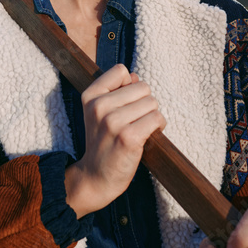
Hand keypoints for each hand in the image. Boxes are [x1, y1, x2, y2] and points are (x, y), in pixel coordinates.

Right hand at [64, 63, 165, 217]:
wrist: (96, 177)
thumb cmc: (103, 142)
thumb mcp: (99, 112)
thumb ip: (116, 91)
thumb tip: (135, 77)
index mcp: (90, 96)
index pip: (120, 71)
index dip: (128, 86)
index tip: (123, 104)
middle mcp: (99, 107)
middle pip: (142, 87)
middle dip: (144, 103)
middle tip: (133, 121)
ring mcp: (113, 122)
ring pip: (152, 102)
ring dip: (152, 116)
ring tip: (139, 129)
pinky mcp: (128, 138)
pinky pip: (157, 119)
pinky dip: (158, 126)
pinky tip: (147, 137)